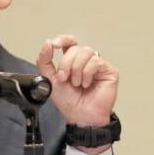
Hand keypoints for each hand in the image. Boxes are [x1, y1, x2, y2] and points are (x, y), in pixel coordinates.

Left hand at [37, 35, 117, 151]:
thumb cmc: (68, 100)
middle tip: (64, 78)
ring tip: (76, 83)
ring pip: (85, 52)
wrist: (80, 115)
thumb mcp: (49, 79)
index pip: (69, 41)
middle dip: (65, 64)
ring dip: (76, 70)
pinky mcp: (109, 70)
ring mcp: (97, 64)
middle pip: (75, 48)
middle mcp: (84, 60)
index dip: (62, 39)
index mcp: (71, 60)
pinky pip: (95, 62)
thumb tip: (47, 43)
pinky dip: (87, 73)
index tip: (54, 45)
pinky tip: (86, 84)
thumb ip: (45, 61)